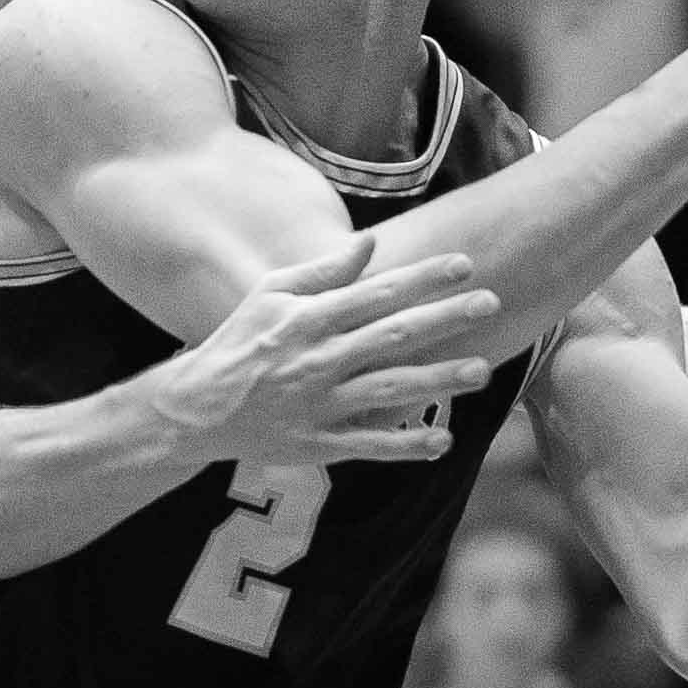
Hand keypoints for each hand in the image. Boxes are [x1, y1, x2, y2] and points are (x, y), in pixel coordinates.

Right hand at [145, 233, 499, 465]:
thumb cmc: (239, 341)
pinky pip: (368, 445)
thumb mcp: (271, 294)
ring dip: (437, 381)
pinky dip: (405, 445)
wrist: (196, 408)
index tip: (466, 265)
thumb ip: (323, 271)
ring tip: (482, 371)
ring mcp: (319, 404)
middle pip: (393, 336)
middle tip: (491, 304)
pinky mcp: (317, 444)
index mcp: (309, 318)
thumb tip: (372, 243)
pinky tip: (442, 439)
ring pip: (388, 391)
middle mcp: (318, 359)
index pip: (377, 293)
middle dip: (446, 319)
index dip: (423, 278)